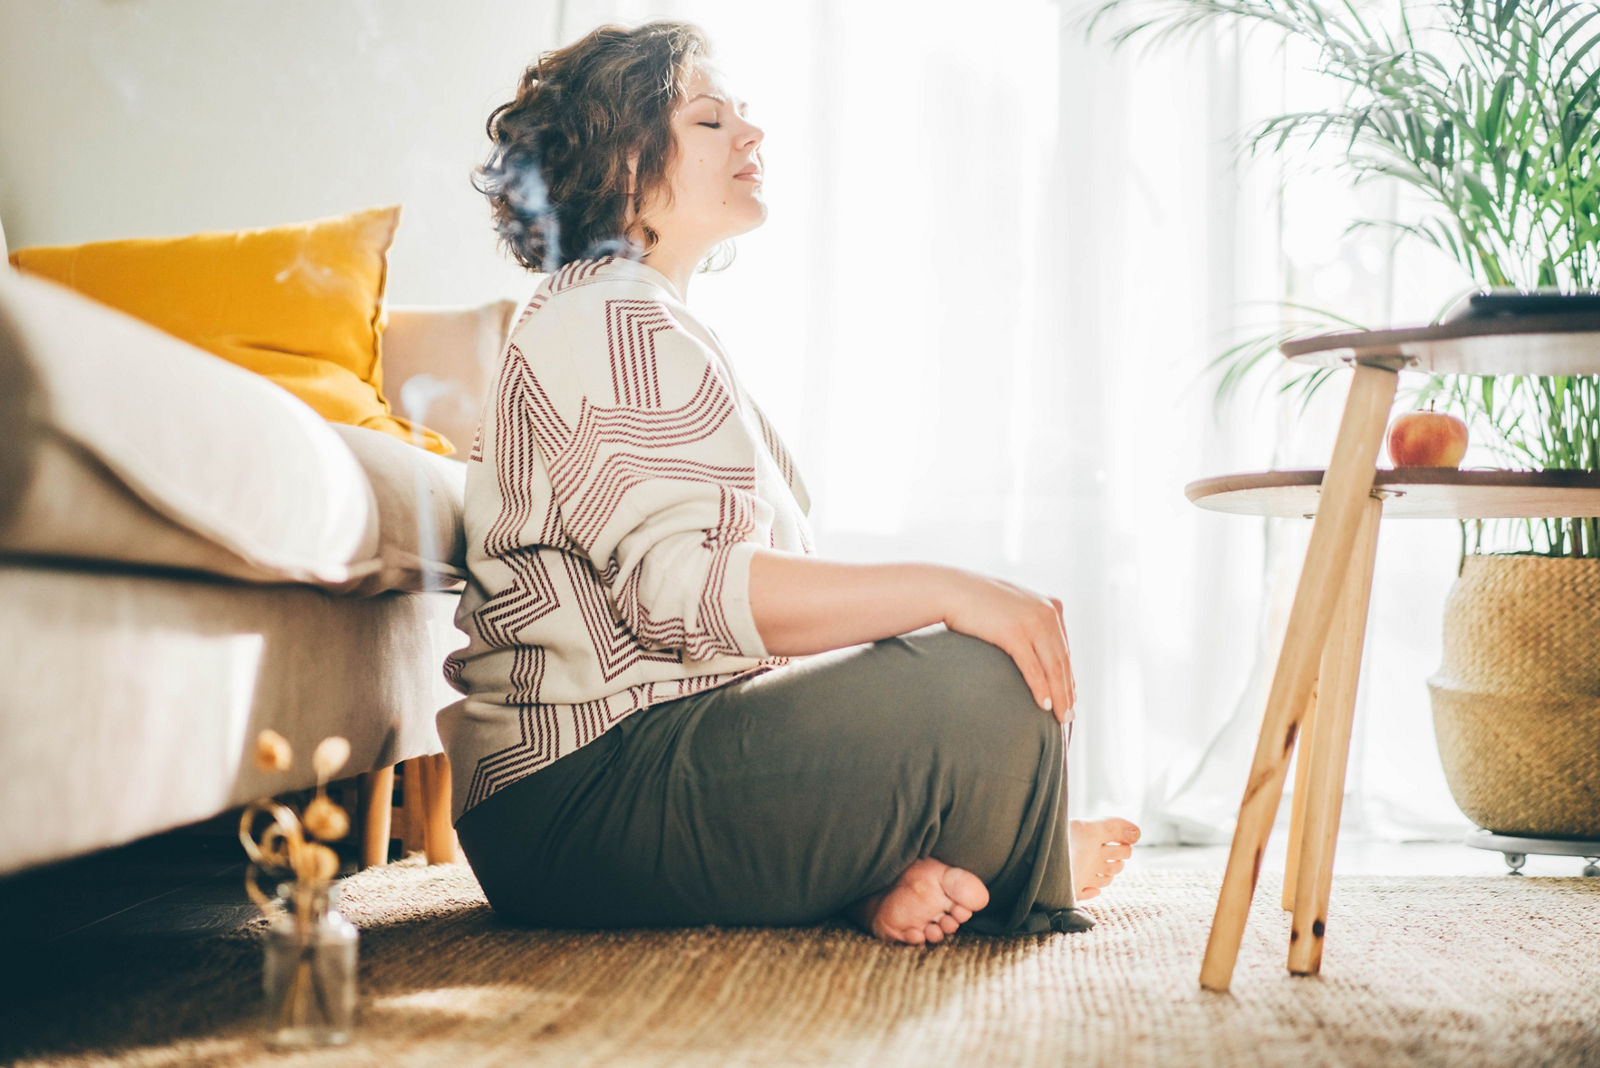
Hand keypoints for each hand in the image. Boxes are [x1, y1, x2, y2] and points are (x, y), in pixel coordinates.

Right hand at [940, 570, 1075, 723]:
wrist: (951, 591)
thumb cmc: (978, 603)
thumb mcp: (1013, 609)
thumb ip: (1029, 623)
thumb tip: (1035, 650)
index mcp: (1052, 606)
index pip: (1065, 649)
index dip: (1068, 676)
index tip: (1069, 698)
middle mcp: (1048, 612)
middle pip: (1063, 660)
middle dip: (1067, 691)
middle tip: (1069, 715)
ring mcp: (1032, 621)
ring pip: (1052, 667)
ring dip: (1059, 695)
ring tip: (1060, 717)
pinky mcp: (1014, 632)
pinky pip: (1033, 667)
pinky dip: (1040, 688)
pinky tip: (1044, 705)